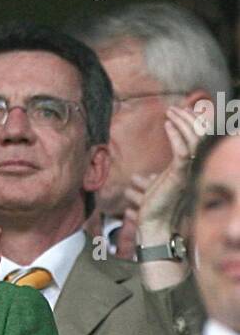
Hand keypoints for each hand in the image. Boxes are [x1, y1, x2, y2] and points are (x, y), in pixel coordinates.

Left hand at [135, 104, 203, 246]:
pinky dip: (176, 135)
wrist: (151, 225)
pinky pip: (184, 151)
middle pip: (200, 137)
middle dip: (188, 120)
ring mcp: (188, 172)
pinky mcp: (180, 175)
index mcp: (187, 172)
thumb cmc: (149, 211)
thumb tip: (135, 179)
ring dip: (183, 123)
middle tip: (173, 109)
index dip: (190, 125)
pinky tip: (167, 125)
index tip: (175, 114)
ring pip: (195, 141)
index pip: (197, 142)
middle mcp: (191, 170)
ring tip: (171, 113)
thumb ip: (146, 182)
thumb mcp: (147, 193)